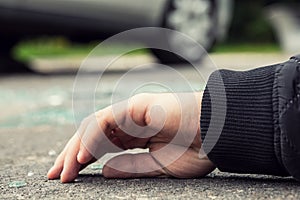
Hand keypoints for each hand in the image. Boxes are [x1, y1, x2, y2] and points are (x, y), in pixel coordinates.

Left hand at [47, 92, 214, 182]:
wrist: (219, 132)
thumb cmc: (195, 149)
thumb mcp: (158, 167)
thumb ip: (130, 167)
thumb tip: (104, 170)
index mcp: (137, 135)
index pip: (102, 146)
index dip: (83, 160)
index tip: (68, 178)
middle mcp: (131, 122)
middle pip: (93, 136)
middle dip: (73, 155)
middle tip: (57, 176)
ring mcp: (133, 112)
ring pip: (94, 127)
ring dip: (77, 149)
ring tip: (64, 172)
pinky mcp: (137, 106)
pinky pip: (107, 120)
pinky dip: (92, 137)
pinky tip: (83, 158)